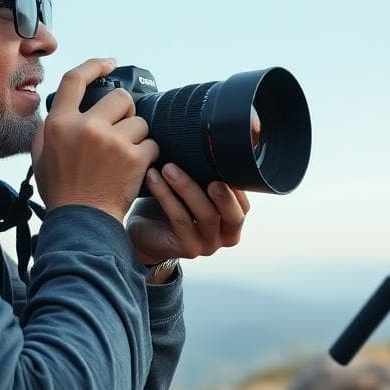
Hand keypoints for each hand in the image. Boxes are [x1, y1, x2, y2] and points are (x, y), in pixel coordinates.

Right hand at [32, 58, 159, 222]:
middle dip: (125, 113)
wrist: (82, 222)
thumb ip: (48, 129)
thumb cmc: (62, 192)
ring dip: (137, 137)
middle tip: (121, 133)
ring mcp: (111, 141)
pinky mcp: (134, 157)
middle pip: (120, 98)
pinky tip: (135, 169)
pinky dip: (148, 155)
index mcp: (59, 123)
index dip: (94, 65)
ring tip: (124, 158)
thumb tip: (61, 108)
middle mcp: (85, 127)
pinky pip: (152, 143)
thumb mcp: (41, 157)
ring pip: (140, 122)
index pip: (75, 79)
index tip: (109, 64)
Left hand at [127, 163, 251, 266]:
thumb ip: (208, 174)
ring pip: (206, 215)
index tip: (222, 161)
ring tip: (168, 167)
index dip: (237, 186)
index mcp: (233, 219)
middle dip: (223, 194)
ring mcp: (208, 245)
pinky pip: (181, 220)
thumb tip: (219, 140)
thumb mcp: (195, 188)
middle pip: (234, 215)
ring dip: (187, 188)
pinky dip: (167, 196)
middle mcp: (226, 235)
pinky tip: (153, 178)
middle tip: (210, 175)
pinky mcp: (188, 249)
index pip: (244, 204)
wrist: (145, 232)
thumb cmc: (174, 203)